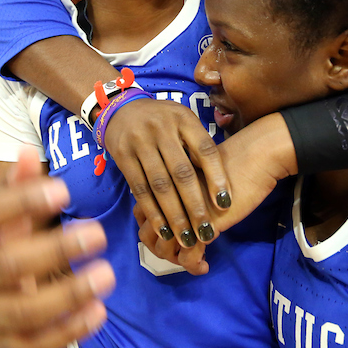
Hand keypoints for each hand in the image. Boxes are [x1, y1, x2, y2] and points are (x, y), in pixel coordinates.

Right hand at [0, 148, 115, 347]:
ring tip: (107, 274)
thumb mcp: (0, 223)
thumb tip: (27, 150)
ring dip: (70, 293)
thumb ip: (16, 190)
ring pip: (26, 310)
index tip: (63, 190)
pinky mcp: (11, 347)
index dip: (21, 202)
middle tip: (99, 233)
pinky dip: (70, 330)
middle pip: (9, 265)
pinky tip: (99, 311)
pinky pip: (39, 344)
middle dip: (56, 250)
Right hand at [105, 98, 231, 249]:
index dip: (217, 178)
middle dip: (195, 206)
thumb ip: (199, 145)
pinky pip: (139, 189)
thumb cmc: (163, 121)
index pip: (205, 150)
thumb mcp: (184, 121)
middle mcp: (161, 129)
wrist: (121, 109)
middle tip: (206, 231)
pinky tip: (164, 229)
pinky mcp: (122, 156)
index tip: (225, 205)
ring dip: (174, 215)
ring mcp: (140, 142)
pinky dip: (152, 212)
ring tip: (186, 238)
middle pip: (182, 172)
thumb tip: (220, 184)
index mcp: (184, 119)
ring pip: (160, 185)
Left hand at [137, 113, 298, 274]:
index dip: (153, 232)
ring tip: (193, 261)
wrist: (253, 158)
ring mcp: (181, 214)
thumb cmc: (229, 163)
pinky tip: (204, 267)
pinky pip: (189, 257)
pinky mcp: (201, 227)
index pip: (141, 215)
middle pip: (147, 234)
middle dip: (161, 250)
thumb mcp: (198, 174)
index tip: (169, 238)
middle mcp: (166, 201)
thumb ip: (182, 189)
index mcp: (161, 184)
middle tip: (179, 254)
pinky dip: (193, 267)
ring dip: (175, 261)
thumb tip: (177, 213)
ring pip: (164, 248)